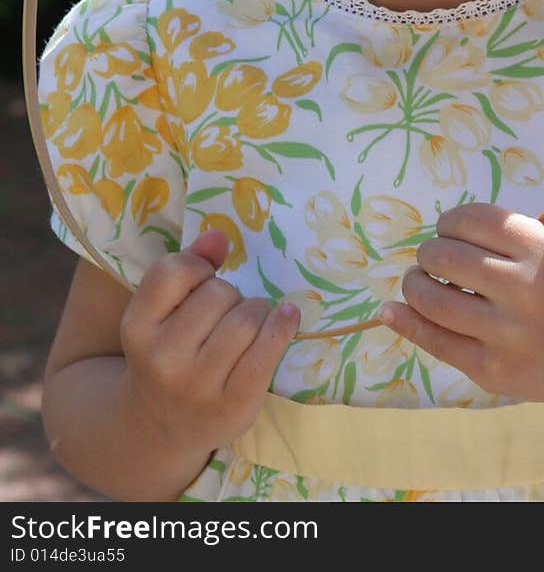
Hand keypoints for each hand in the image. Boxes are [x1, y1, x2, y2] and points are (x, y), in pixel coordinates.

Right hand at [118, 229, 299, 453]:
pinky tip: (286, 317)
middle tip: (223, 315)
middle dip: (229, 295)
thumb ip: (188, 266)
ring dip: (257, 311)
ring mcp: (198, 385)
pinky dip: (283, 326)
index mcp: (137, 328)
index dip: (198, 267)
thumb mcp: (162, 312)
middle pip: (218, 293)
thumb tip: (218, 236)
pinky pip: (268, 349)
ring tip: (248, 324)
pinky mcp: (235, 404)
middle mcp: (162, 359)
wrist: (162, 427)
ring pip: (247, 317)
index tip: (204, 279)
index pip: (174, 271)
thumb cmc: (170, 353)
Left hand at [378, 204, 543, 406]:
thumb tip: (432, 234)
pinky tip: (391, 311)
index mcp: (536, 247)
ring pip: (432, 299)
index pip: (470, 219)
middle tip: (434, 260)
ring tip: (420, 283)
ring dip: (414, 285)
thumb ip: (497, 235)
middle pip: (444, 256)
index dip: (448, 222)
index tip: (448, 231)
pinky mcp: (492, 369)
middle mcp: (522, 286)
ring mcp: (507, 332)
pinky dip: (405, 322)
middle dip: (428, 254)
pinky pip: (436, 341)